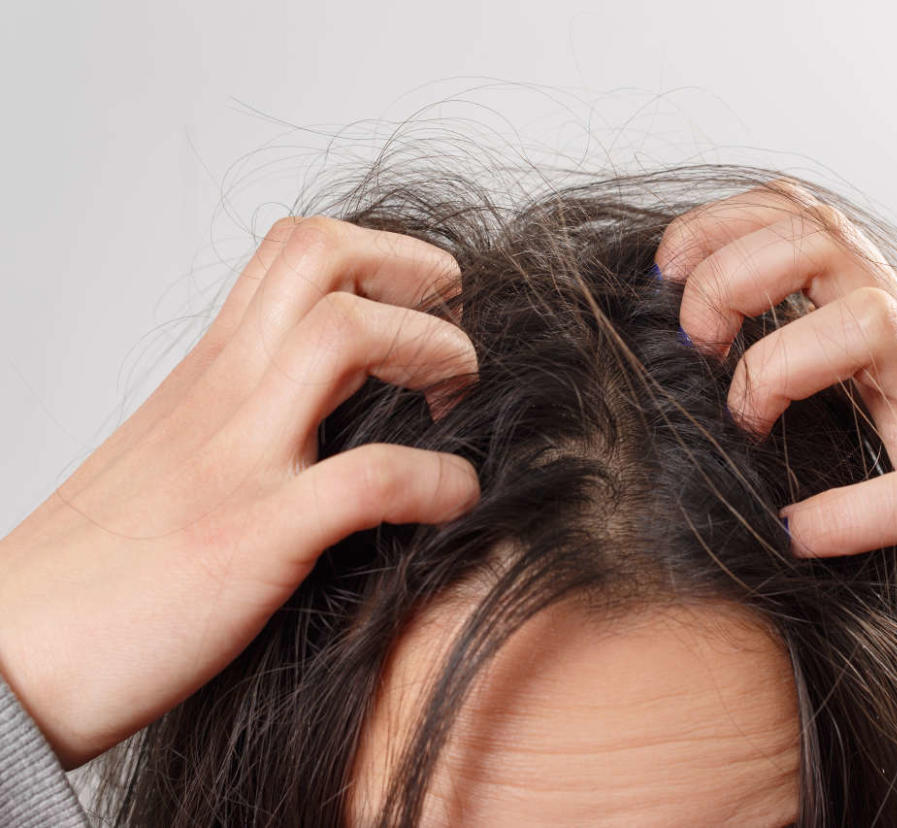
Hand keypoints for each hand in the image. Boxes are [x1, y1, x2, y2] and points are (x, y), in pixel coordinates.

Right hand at [0, 217, 480, 767]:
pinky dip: (438, 482)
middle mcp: (223, 393)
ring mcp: (238, 460)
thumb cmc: (97, 564)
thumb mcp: (175, 450)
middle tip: (457, 331)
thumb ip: (246, 410)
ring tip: (458, 404)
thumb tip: (334, 408)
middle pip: (322, 258)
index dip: (382, 254)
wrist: (9, 655)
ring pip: (345, 336)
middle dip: (416, 272)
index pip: (295, 250)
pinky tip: (457, 499)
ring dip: (433, 354)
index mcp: (209, 370)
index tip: (426, 305)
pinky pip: (371, 481)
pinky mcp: (253, 539)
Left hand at [655, 180, 896, 647]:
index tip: (664, 273)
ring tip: (749, 425)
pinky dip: (848, 513)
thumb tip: (701, 352)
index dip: (720, 226)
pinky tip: (801, 531)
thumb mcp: (884, 387)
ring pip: (873, 327)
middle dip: (734, 277)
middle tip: (696, 345)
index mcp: (887, 314)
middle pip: (826, 244)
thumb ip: (815, 355)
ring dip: (781, 365)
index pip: (802, 218)